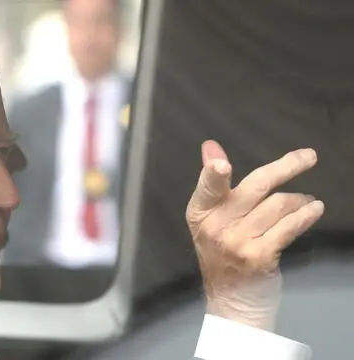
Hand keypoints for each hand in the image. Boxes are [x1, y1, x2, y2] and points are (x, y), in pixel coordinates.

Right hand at [186, 140, 323, 330]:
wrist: (231, 300)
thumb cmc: (222, 255)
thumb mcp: (209, 219)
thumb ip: (212, 183)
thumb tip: (211, 147)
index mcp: (200, 212)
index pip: (208, 187)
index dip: (213, 175)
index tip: (222, 165)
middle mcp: (216, 226)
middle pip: (256, 187)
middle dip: (286, 167)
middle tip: (308, 157)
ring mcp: (238, 242)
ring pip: (278, 205)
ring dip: (300, 199)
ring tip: (307, 200)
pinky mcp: (260, 256)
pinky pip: (289, 227)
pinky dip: (306, 215)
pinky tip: (313, 210)